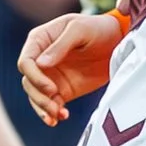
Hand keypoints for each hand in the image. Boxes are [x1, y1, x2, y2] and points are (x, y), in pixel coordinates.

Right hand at [17, 11, 125, 125]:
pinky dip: (53, 113)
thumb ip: (60, 45)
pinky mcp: (63, 90)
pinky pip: (51, 104)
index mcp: (40, 40)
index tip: (51, 88)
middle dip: (38, 96)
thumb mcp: (80, 30)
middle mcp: (41, 59)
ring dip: (43, 108)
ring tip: (57, 116)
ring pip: (36, 95)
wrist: (119, 42)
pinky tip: (62, 117)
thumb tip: (40, 64)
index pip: (26, 62)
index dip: (34, 77)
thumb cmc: (98, 29)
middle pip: (28, 81)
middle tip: (54, 107)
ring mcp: (51, 75)